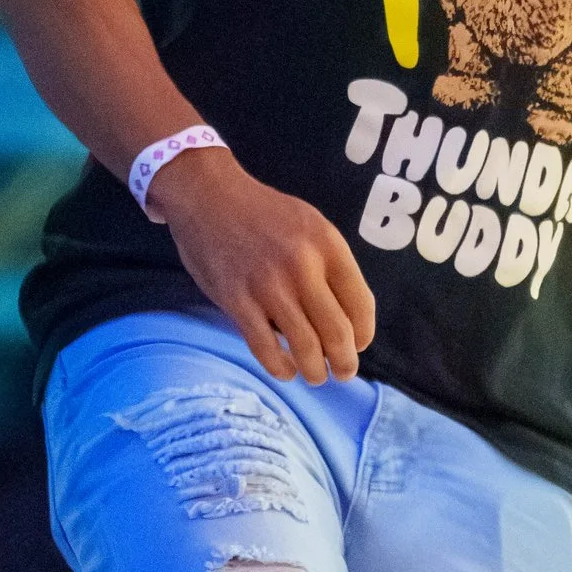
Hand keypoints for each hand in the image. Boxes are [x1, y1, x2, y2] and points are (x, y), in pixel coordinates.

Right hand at [152, 144, 375, 384]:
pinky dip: (280, 367)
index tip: (358, 345)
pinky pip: (266, 348)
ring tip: (316, 376)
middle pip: (337, 333)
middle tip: (344, 372)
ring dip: (315, 371)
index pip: (361, 304)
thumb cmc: (264, 214)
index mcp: (328, 245)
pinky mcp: (237, 300)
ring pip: (305, 346)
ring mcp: (268, 285)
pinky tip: (285, 370)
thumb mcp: (311, 225)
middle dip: (345, 362)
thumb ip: (330, 265)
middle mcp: (303, 266)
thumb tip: (347, 317)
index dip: (363, 334)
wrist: (208, 195)